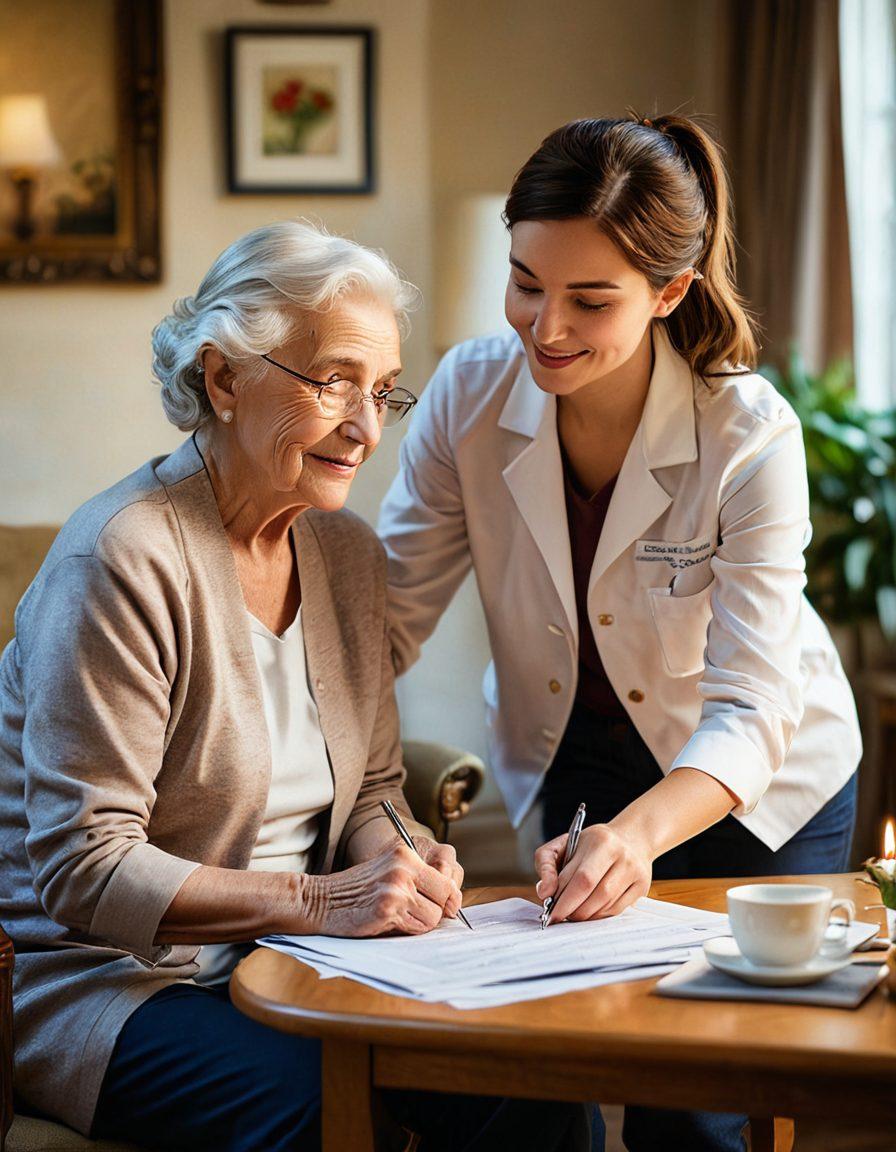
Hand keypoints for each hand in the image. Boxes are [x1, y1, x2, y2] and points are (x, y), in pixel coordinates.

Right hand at [298, 841, 462, 937]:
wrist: (321, 900)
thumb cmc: (358, 891)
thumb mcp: (390, 872)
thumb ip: (420, 880)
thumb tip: (454, 902)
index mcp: (406, 854)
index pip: (448, 877)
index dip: (449, 897)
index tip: (447, 908)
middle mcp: (404, 867)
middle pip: (446, 897)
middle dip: (436, 910)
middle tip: (416, 913)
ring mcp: (396, 887)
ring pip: (433, 916)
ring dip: (420, 923)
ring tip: (397, 916)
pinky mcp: (388, 909)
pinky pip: (417, 928)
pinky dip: (407, 930)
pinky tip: (387, 921)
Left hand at [534, 823, 651, 922]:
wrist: (629, 839)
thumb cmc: (591, 844)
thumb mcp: (563, 843)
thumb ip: (546, 863)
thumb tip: (544, 892)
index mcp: (601, 841)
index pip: (580, 877)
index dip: (562, 898)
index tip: (549, 911)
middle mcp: (622, 856)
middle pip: (594, 893)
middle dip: (572, 909)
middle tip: (558, 916)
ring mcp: (635, 872)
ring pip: (605, 905)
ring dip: (584, 915)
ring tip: (572, 912)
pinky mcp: (641, 886)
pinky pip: (616, 910)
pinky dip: (598, 915)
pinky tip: (588, 910)